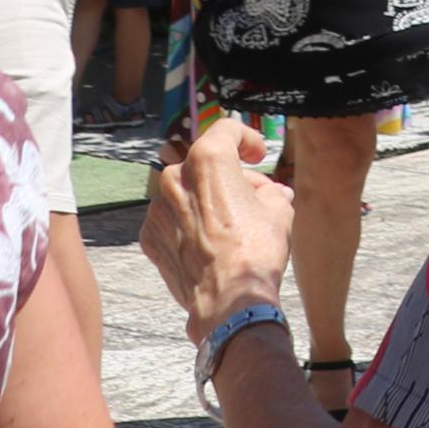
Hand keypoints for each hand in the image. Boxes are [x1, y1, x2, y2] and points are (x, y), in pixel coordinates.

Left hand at [142, 116, 295, 333]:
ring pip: (186, 191)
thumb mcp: (280, 208)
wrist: (228, 298)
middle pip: (204, 164)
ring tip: (231, 224)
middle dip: (229, 174)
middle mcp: (174, 179)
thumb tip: (266, 192)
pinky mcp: (148, 236)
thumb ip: (268, 189)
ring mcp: (156, 209)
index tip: (258, 156)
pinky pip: (171, 219)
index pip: (226, 129)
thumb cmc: (256, 248)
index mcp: (208, 161)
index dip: (248, 139)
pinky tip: (210, 242)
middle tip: (253, 196)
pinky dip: (189, 223)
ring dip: (207, 199)